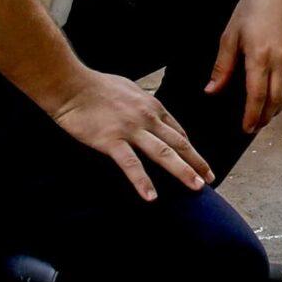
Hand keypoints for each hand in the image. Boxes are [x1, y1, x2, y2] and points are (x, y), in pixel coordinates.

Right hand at [45, 66, 213, 200]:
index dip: (190, 149)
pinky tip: (151, 196)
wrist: (71, 85)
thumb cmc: (96, 86)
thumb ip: (143, 105)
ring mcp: (130, 129)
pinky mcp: (111, 140)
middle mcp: (147, 117)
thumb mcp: (130, 90)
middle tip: (210, 179)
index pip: (178, 131)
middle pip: (178, 143)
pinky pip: (131, 164)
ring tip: (197, 187)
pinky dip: (143, 181)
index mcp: (152, 106)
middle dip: (197, 162)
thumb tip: (150, 112)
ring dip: (183, 171)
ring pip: (163, 153)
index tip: (200, 163)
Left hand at [207, 0, 281, 132]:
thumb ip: (222, 67)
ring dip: (278, 109)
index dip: (252, 115)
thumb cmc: (250, 9)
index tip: (246, 128)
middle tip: (254, 127)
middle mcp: (281, 59)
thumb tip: (211, 91)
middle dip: (264, 117)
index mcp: (259, 57)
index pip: (257, 96)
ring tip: (267, 118)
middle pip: (275, 99)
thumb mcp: (230, 36)